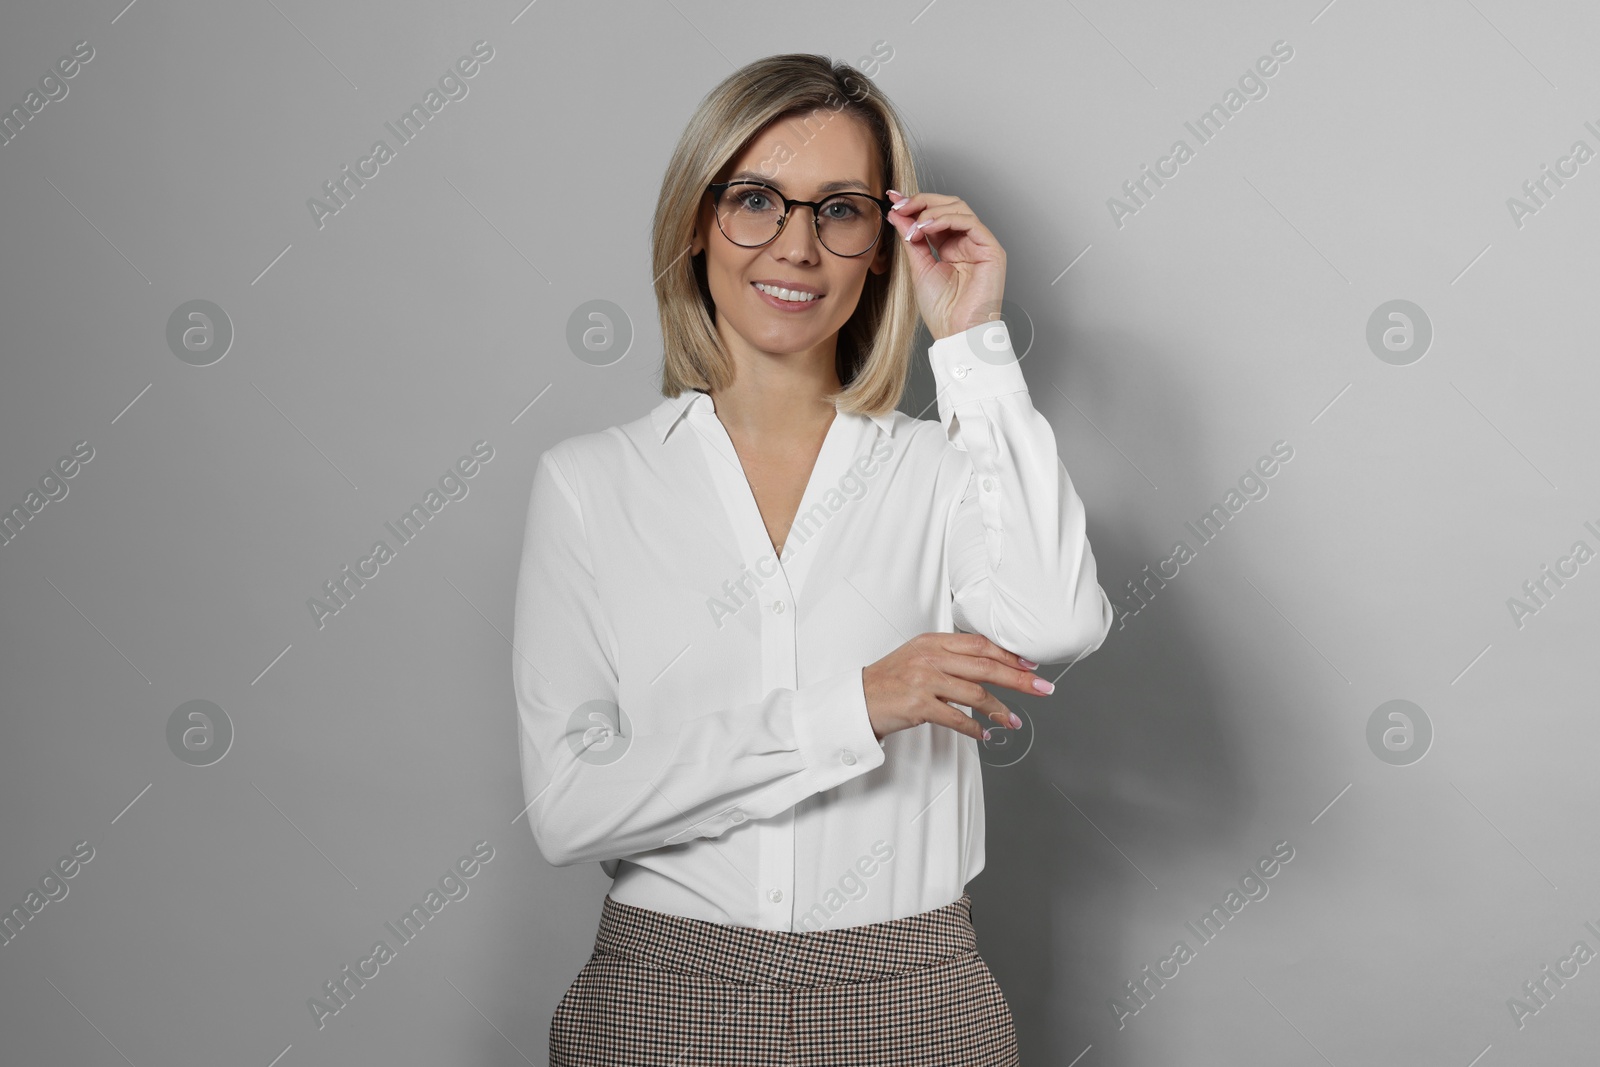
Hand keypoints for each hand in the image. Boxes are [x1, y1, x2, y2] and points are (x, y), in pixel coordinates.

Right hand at [862, 632, 1051, 742]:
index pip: (980, 644)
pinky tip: (985, 733)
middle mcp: (929, 657)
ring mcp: (924, 681)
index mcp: (932, 642)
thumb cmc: (890, 680)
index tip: (1030, 665)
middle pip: (984, 666)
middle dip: (1018, 679)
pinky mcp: (918, 705)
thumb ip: (950, 656)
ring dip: (1000, 709)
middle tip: (1042, 688)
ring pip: (975, 693)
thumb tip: (989, 665)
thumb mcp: (919, 657)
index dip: (1009, 655)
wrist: (858, 699)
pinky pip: (956, 718)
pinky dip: (975, 728)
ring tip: (1013, 720)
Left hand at [883, 189, 1006, 341]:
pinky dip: (945, 219)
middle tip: (900, 205)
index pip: (935, 215)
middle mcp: (968, 242)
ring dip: (931, 210)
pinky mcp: (991, 249)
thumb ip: (911, 239)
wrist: (956, 332)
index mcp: (952, 247)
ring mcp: (981, 244)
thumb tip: (897, 213)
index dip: (915, 204)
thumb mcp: (919, 266)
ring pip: (959, 208)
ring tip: (913, 224)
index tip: (893, 199)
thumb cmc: (941, 309)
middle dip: (922, 202)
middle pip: (949, 205)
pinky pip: (969, 222)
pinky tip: (927, 226)